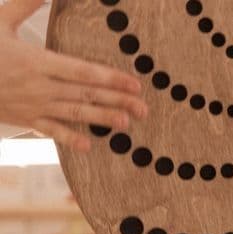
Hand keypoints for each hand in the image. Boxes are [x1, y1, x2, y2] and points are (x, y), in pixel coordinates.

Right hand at [0, 0, 146, 150]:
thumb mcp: (0, 19)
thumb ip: (26, 4)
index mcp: (37, 60)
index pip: (82, 71)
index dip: (110, 78)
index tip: (133, 83)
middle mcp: (39, 85)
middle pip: (86, 95)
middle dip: (117, 101)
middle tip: (143, 108)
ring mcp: (33, 104)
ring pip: (74, 114)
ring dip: (102, 120)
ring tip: (126, 124)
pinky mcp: (25, 118)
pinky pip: (50, 131)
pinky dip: (69, 139)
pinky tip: (88, 145)